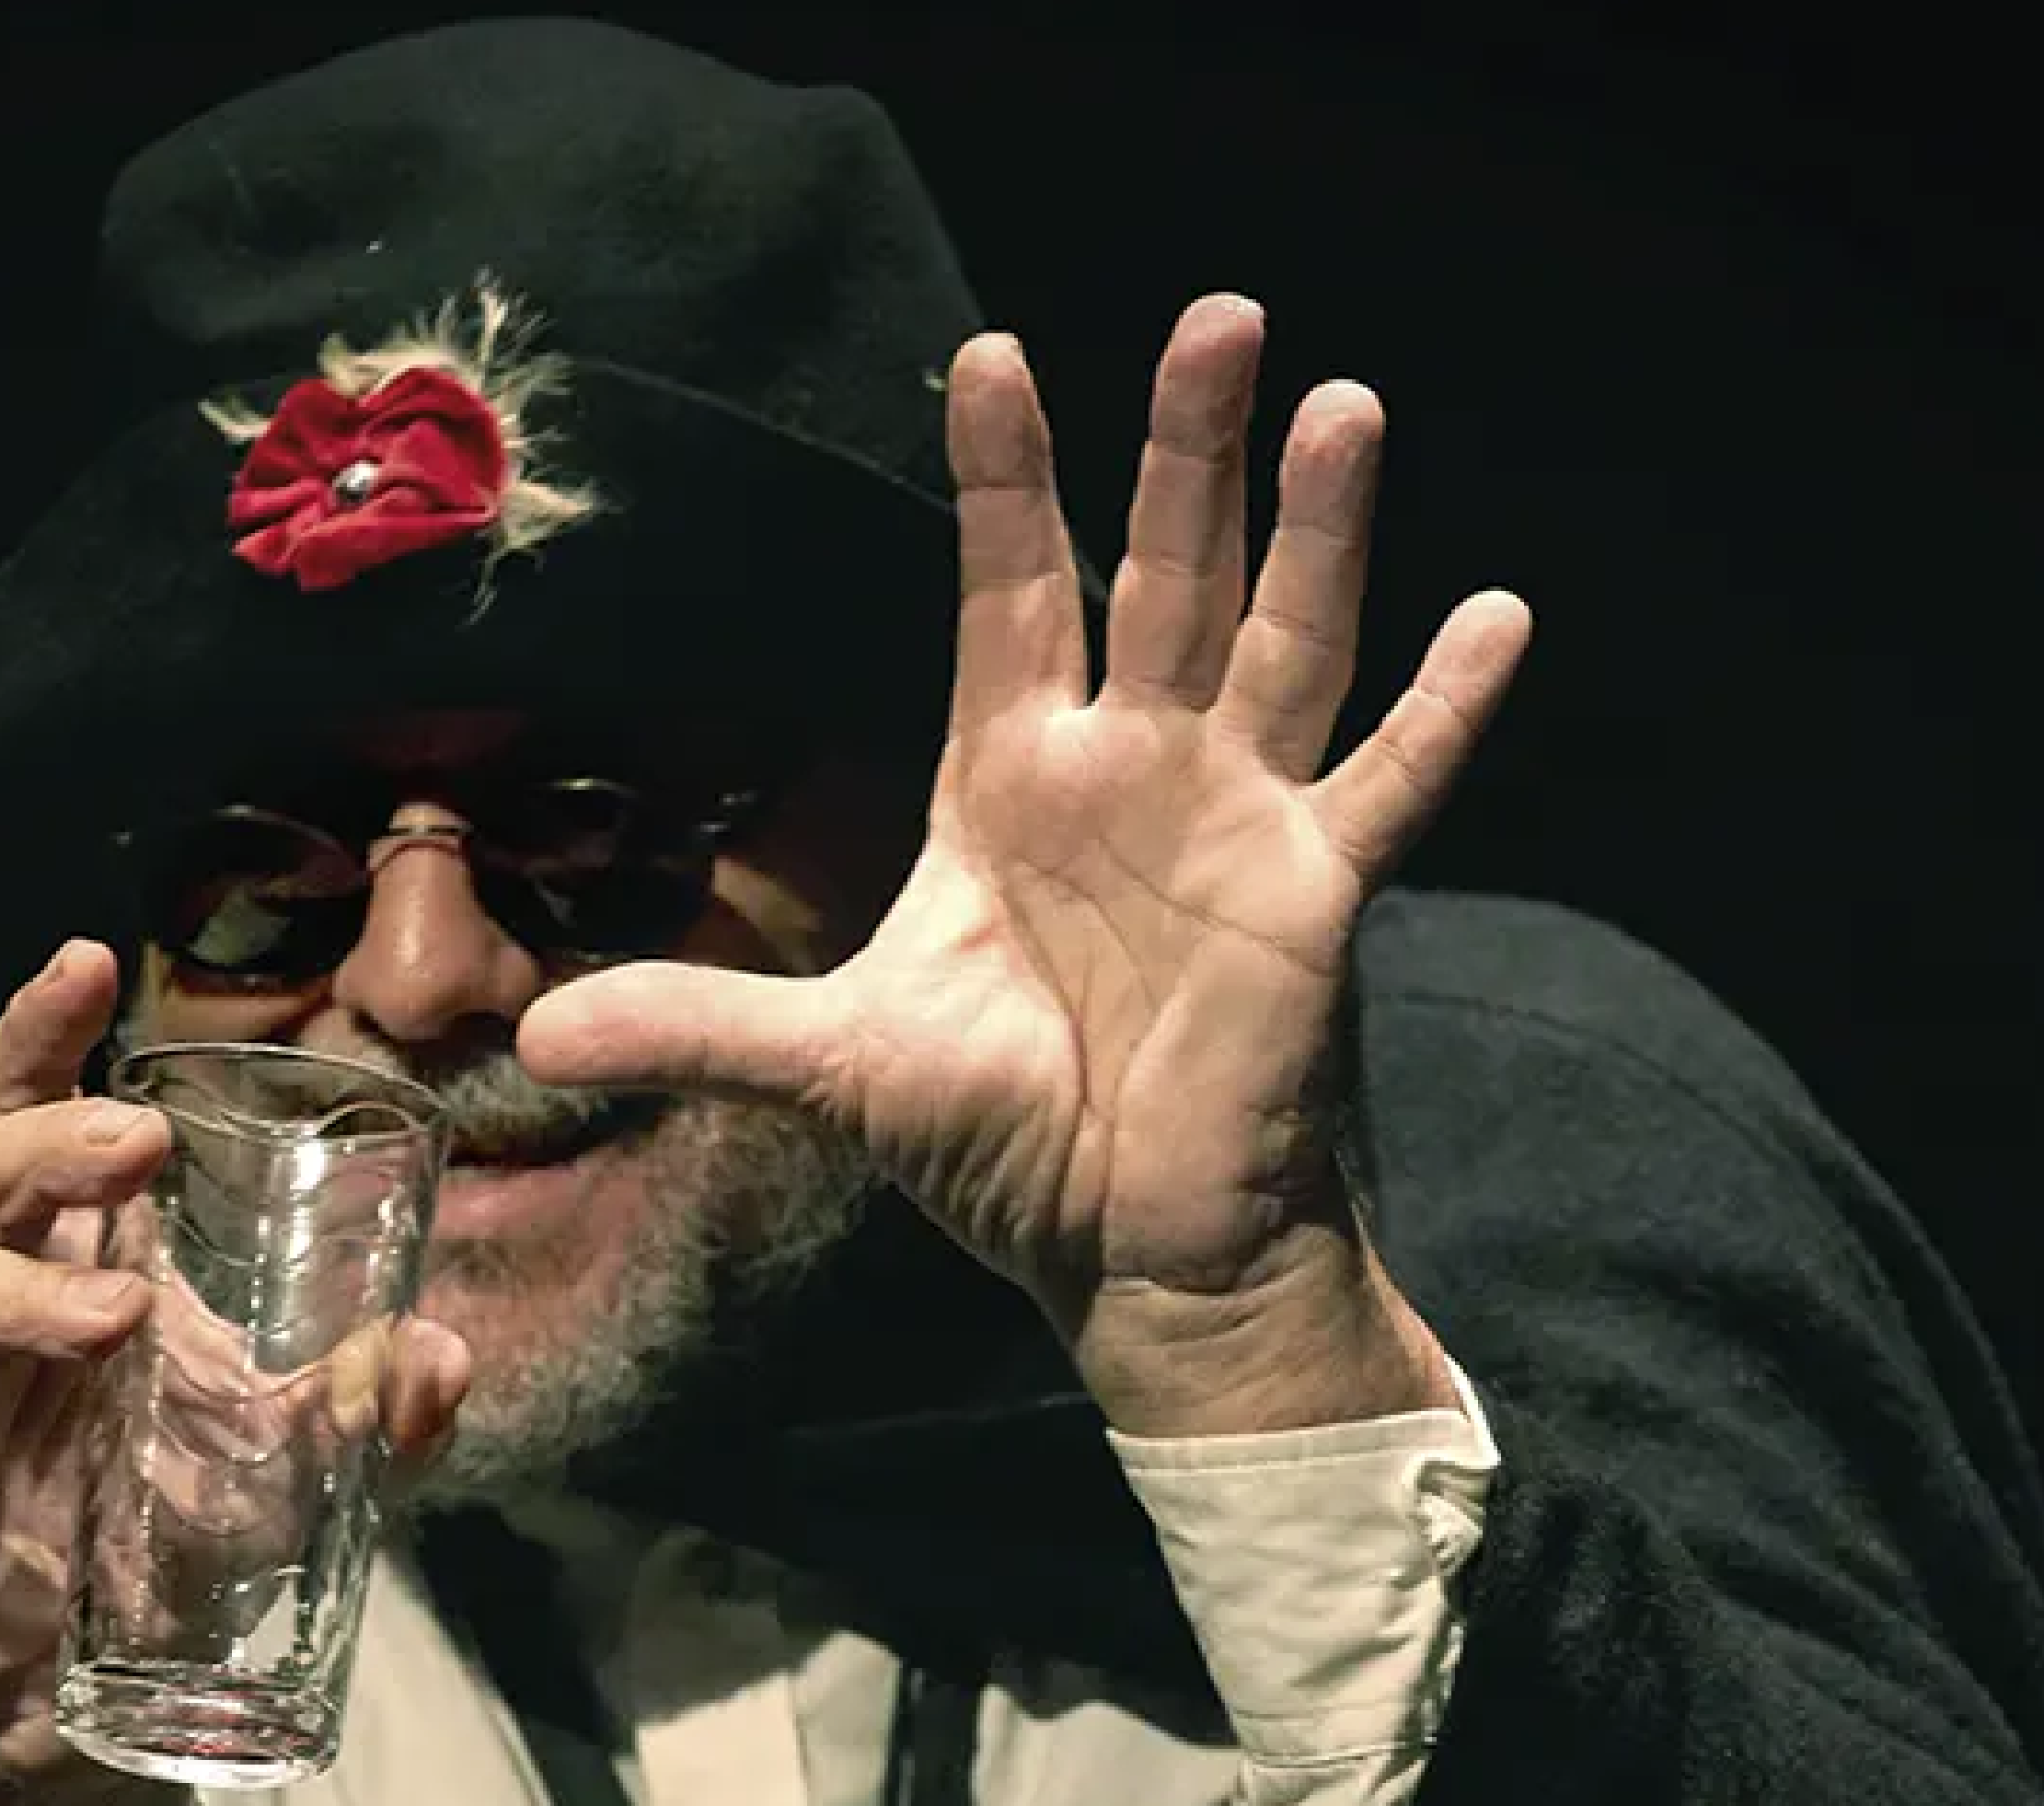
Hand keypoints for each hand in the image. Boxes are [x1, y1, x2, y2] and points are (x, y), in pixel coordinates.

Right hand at [0, 944, 474, 1805]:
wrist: (86, 1747)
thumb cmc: (166, 1568)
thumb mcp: (292, 1487)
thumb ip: (363, 1420)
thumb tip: (437, 1352)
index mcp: (72, 1270)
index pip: (37, 1119)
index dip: (47, 1035)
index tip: (89, 961)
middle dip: (46, 1130)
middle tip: (140, 1143)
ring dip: (19, 1272)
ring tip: (123, 1309)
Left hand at [519, 294, 1530, 1438]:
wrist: (1127, 1255)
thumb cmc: (999, 1149)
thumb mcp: (835, 1071)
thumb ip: (706, 1027)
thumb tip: (543, 1029)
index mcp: (1015, 782)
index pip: (1009, 592)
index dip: (1002, 479)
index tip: (987, 355)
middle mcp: (1133, 770)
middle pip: (1164, 569)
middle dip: (1186, 447)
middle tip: (1215, 312)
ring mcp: (1236, 817)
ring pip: (1281, 635)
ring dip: (1315, 528)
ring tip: (1338, 402)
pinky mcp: (1315, 890)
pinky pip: (1394, 779)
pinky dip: (1448, 705)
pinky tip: (1499, 613)